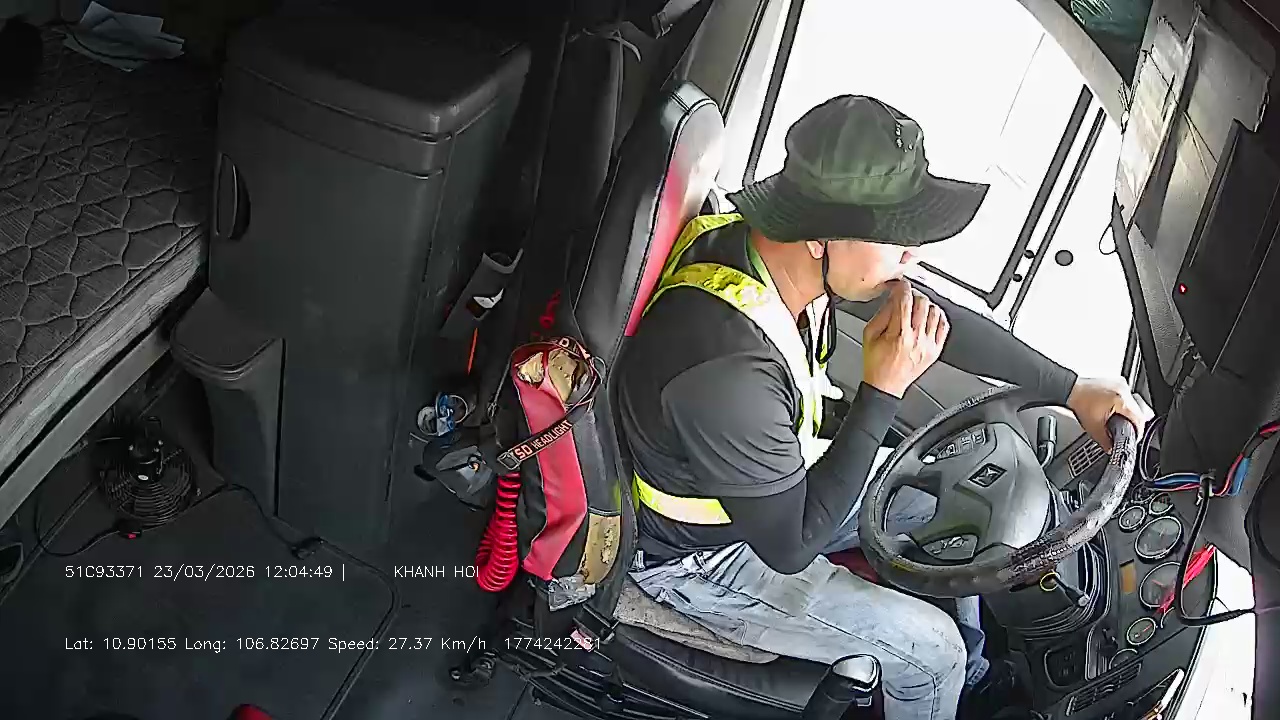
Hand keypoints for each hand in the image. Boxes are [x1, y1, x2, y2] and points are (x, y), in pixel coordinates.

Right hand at [862, 279, 948, 397]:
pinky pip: (944, 326)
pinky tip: (930, 316)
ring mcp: (928, 344)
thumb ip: (881, 314)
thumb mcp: (869, 335)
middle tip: (908, 296)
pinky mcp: (935, 350)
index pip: (905, 300)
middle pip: (922, 303)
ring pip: (935, 312)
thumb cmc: (876, 363)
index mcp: (898, 334)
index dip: (903, 288)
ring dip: (926, 305)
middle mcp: (916, 338)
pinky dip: (939, 317)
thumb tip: (892, 298)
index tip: (900, 286)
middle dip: (914, 294)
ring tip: (918, 306)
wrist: (886, 385)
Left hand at [1067, 377, 1153, 451]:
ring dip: (1130, 414)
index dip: (1138, 432)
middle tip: (1128, 432)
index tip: (1134, 438)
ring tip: (1121, 422)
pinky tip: (1116, 411)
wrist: (1068, 389)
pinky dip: (1124, 406)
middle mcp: (1124, 390)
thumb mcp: (1093, 427)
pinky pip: (1127, 397)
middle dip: (1135, 424)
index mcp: (1121, 400)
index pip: (1139, 419)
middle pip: (1140, 411)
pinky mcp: (1117, 383)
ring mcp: (1121, 384)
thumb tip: (1111, 449)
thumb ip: (1105, 441)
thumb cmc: (1078, 403)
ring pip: (1134, 404)